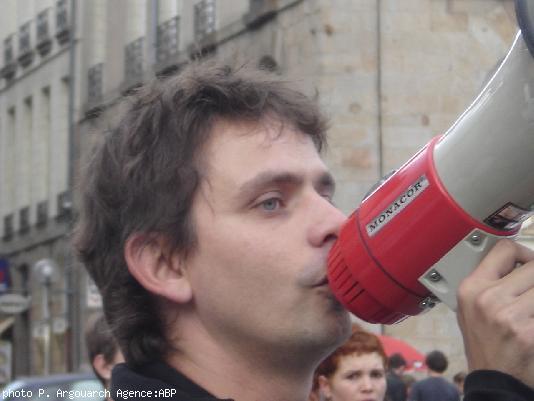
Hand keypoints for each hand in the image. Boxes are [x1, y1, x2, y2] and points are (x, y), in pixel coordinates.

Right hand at [456, 239, 533, 387]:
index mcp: (471, 288)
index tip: (528, 263)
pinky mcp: (528, 331)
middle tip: (531, 294)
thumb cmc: (484, 345)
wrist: (494, 380)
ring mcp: (509, 315)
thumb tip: (520, 261)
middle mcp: (487, 298)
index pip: (504, 249)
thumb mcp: (471, 308)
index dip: (524, 253)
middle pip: (533, 267)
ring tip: (530, 311)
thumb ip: (490, 282)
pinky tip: (532, 325)